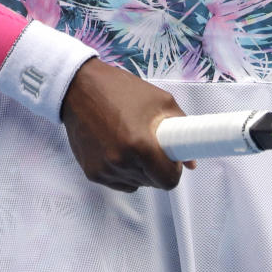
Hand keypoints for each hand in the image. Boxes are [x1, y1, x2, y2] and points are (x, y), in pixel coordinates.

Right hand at [61, 59, 196, 191]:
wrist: (80, 88)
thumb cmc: (121, 90)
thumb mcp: (159, 100)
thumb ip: (181, 127)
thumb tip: (191, 160)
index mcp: (140, 145)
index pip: (168, 181)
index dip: (174, 170)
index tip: (172, 157)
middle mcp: (121, 162)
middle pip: (152, 183)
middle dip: (157, 167)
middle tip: (153, 145)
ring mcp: (104, 170)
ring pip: (135, 184)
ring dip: (140, 170)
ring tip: (133, 143)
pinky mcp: (91, 172)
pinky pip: (118, 182)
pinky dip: (124, 171)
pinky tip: (119, 148)